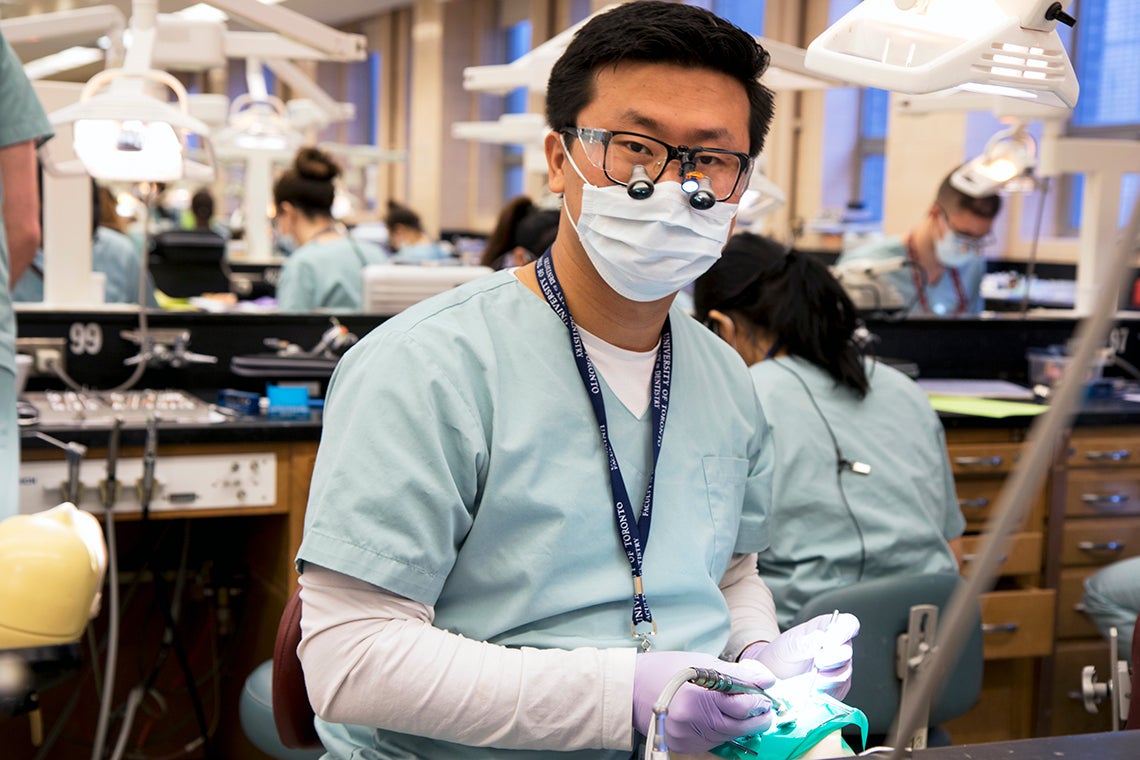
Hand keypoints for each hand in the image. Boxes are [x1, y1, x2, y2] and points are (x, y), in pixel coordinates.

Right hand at [633, 651, 775, 753]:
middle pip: (740, 726)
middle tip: (763, 706)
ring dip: (739, 724)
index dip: (759, 700)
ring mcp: (688, 738)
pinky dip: (721, 730)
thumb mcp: (701, 662)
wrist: (629, 689)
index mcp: (698, 699)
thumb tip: (766, 679)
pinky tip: (717, 717)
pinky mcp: (683, 746)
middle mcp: (693, 723)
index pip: (743, 706)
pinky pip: (712, 741)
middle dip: (756, 717)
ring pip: (728, 736)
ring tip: (739, 709)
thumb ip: (737, 673)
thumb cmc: (664, 670)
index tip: (764, 694)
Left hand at [741, 613, 859, 699]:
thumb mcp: (790, 644)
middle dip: (832, 657)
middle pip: (847, 651)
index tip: (828, 642)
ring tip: (813, 675)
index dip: (843, 632)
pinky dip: (827, 688)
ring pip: (845, 671)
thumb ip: (806, 642)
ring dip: (829, 675)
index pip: (849, 624)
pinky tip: (815, 686)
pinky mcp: (838, 686)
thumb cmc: (784, 653)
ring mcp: (840, 667)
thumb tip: (821, 637)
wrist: (775, 674)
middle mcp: (838, 647)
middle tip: (817, 661)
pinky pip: (839, 688)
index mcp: (829, 628)